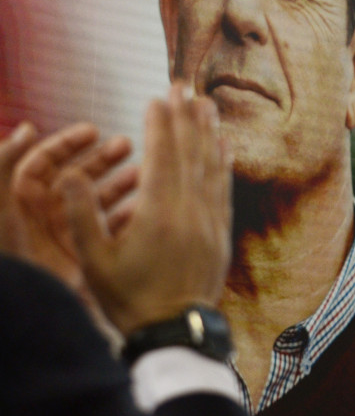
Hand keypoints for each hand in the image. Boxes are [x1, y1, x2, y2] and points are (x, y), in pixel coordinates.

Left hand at [0, 121, 134, 300]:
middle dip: (100, 158)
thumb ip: (5, 162)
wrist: (24, 306)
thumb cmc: (10, 256)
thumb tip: (28, 128)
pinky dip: (126, 217)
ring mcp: (64, 235)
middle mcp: (43, 214)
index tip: (95, 131)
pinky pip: (108, 230)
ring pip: (95, 200)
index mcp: (21, 199)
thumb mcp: (0, 205)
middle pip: (75, 176)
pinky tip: (143, 207)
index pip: (45, 160)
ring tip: (142, 173)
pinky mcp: (82, 256)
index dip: (68, 142)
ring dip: (118, 183)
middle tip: (128, 144)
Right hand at [61, 84, 233, 335]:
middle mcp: (190, 209)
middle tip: (184, 84)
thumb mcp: (93, 260)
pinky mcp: (221, 232)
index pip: (161, 155)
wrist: (174, 332)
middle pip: (190, 151)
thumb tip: (69, 174)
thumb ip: (82, 215)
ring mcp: (210, 219)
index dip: (160, 123)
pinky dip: (224, 161)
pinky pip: (224, 187)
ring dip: (209, 131)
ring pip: (212, 165)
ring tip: (206, 102)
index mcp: (158, 212)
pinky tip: (224, 144)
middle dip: (186, 115)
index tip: (158, 96)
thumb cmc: (128, 298)